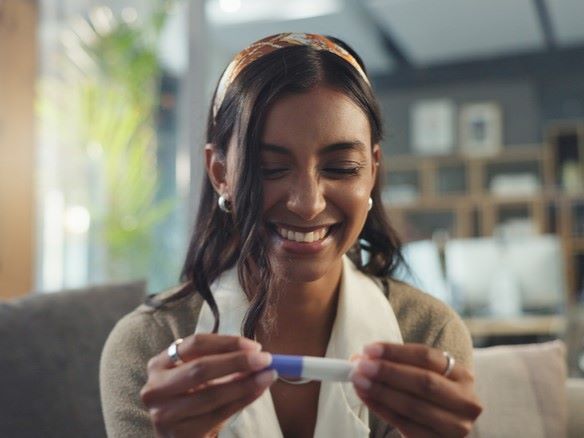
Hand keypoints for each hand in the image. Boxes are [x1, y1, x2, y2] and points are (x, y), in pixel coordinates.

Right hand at [140, 333, 275, 437]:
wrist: (179, 434)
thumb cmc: (193, 396)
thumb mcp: (201, 375)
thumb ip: (223, 361)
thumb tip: (257, 354)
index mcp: (159, 364)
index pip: (195, 344)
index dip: (227, 343)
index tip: (254, 346)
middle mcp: (155, 388)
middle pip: (200, 368)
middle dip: (237, 362)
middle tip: (265, 359)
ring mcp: (163, 414)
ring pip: (211, 394)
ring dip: (245, 384)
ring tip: (267, 376)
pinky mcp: (179, 434)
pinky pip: (217, 415)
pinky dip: (241, 401)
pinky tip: (257, 392)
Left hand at [350, 343, 481, 436]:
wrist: (442, 427)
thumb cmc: (428, 395)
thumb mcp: (424, 374)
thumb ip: (398, 364)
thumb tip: (363, 357)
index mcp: (462, 375)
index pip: (426, 356)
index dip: (395, 352)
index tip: (369, 349)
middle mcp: (466, 401)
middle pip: (423, 381)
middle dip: (388, 372)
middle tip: (361, 366)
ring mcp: (456, 427)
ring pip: (413, 406)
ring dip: (381, 392)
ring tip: (359, 381)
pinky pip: (405, 425)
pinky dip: (382, 409)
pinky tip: (366, 398)